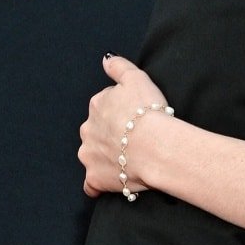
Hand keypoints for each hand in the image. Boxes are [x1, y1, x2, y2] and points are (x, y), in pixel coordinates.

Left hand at [79, 54, 168, 196]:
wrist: (156, 148)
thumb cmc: (150, 113)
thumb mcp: (138, 78)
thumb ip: (119, 67)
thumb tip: (106, 59)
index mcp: (98, 106)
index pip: (104, 108)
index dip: (120, 115)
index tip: (135, 121)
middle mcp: (88, 129)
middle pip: (95, 132)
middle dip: (109, 137)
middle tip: (133, 142)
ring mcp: (89, 155)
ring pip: (92, 155)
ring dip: (104, 159)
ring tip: (126, 163)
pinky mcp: (95, 178)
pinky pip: (91, 184)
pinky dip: (97, 185)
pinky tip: (109, 184)